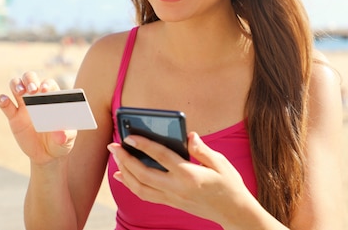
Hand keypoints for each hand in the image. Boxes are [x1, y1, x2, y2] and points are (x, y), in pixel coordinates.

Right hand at [0, 71, 76, 164]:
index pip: (48, 84)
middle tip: (32, 90)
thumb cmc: (60, 141)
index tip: (45, 90)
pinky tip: (4, 101)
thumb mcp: (67, 140)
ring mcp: (23, 105)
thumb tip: (60, 135)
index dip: (46, 84)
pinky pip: (5, 104)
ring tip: (20, 92)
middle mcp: (37, 97)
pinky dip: (2, 100)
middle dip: (30, 80)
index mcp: (52, 98)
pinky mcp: (13, 117)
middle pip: (30, 78)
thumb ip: (66, 136)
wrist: (46, 153)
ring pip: (16, 85)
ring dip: (16, 84)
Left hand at [108, 132, 252, 224]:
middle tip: (113, 145)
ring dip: (125, 172)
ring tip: (116, 158)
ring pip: (141, 187)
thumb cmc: (229, 185)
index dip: (143, 145)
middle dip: (125, 159)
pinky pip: (146, 195)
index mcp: (189, 174)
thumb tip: (189, 136)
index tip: (129, 136)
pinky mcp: (171, 203)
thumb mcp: (220, 163)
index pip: (161, 157)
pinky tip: (124, 176)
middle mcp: (177, 188)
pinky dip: (132, 185)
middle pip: (144, 174)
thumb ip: (202, 149)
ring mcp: (172, 198)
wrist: (234, 212)